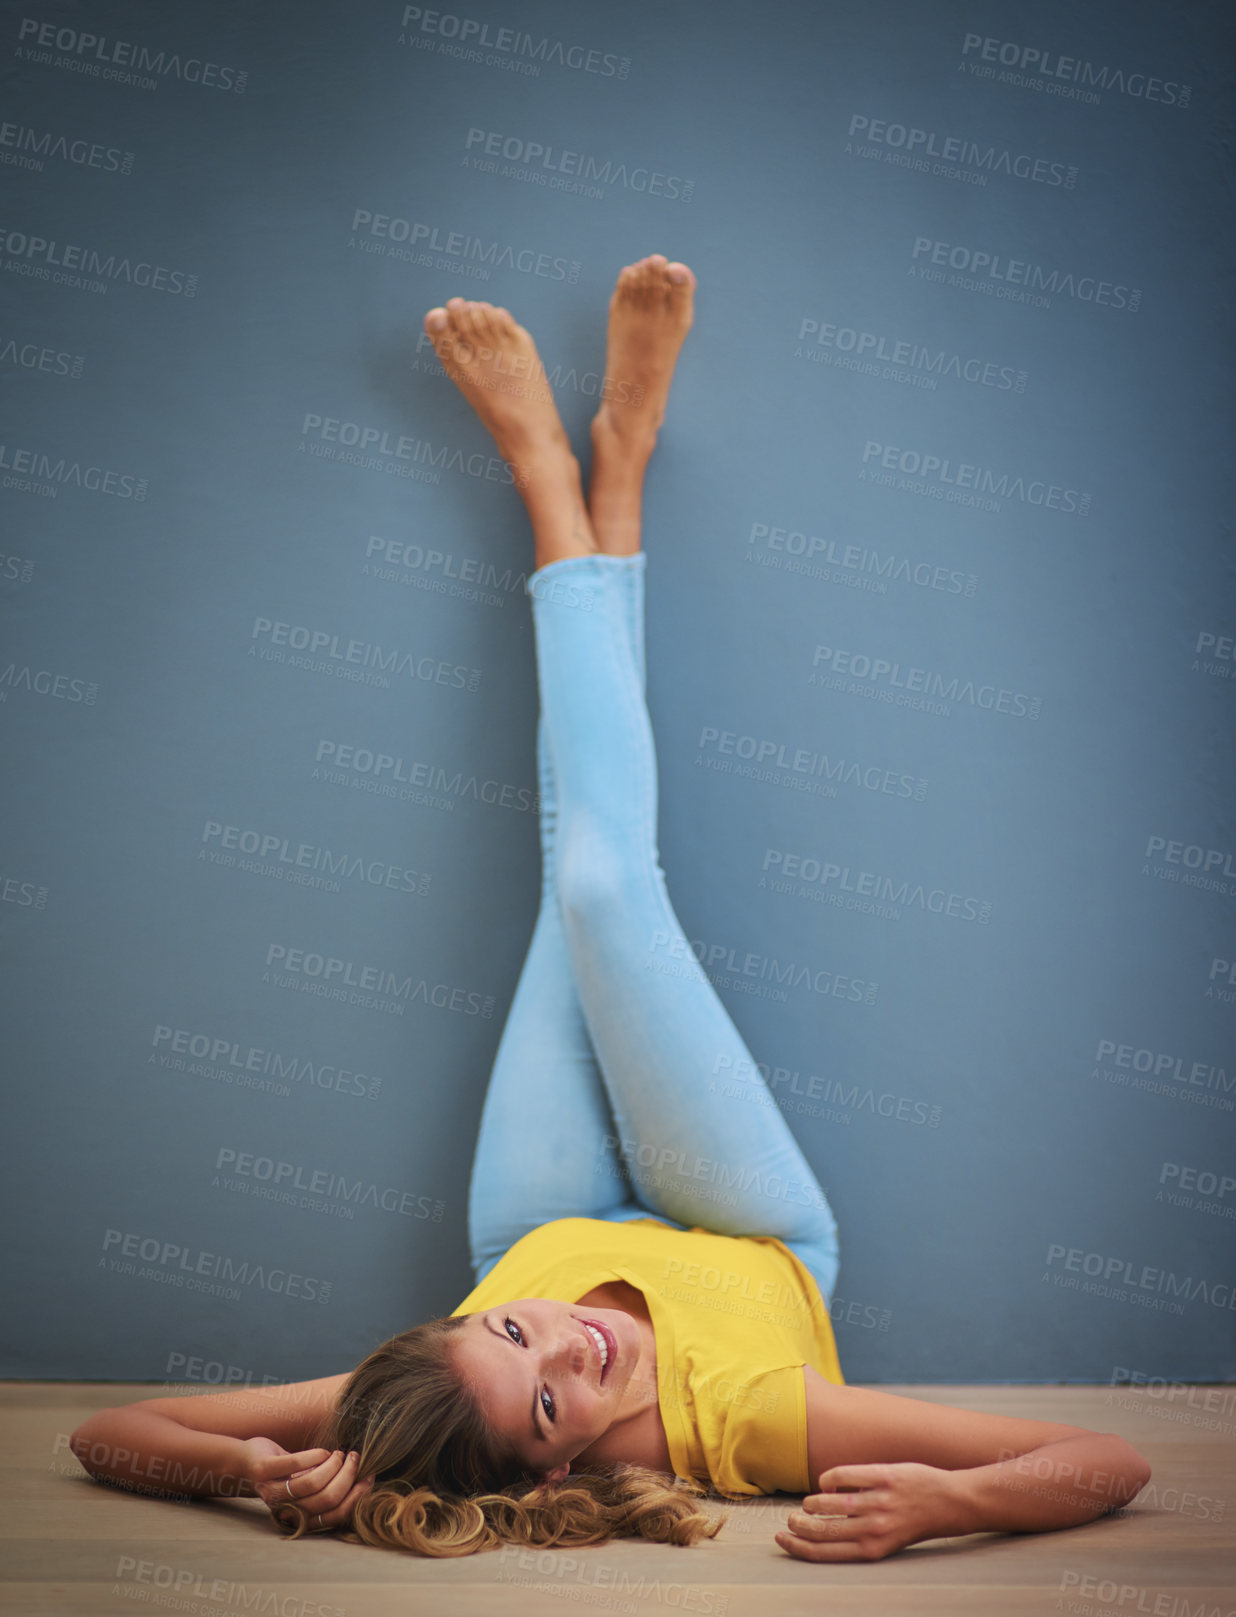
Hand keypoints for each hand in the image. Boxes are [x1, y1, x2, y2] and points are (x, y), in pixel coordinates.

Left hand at [241, 1437, 372, 1533]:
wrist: (244, 1462)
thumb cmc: (283, 1473)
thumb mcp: (306, 1485)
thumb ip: (326, 1487)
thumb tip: (362, 1477)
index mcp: (299, 1518)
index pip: (334, 1516)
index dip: (356, 1497)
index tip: (368, 1477)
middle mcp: (285, 1511)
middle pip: (326, 1500)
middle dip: (347, 1476)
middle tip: (355, 1458)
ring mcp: (272, 1492)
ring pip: (311, 1484)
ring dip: (333, 1465)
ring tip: (340, 1453)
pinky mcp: (263, 1471)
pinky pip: (294, 1464)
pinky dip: (315, 1455)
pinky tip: (323, 1450)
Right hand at [775, 1462, 960, 1561]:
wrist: (949, 1503)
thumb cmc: (916, 1522)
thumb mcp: (888, 1540)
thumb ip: (859, 1535)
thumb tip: (826, 1520)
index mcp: (873, 1548)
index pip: (825, 1552)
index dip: (798, 1547)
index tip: (782, 1539)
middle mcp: (874, 1528)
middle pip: (822, 1530)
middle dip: (798, 1525)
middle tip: (790, 1519)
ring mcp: (878, 1502)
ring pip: (830, 1503)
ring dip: (812, 1503)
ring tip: (807, 1503)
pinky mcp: (884, 1477)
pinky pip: (844, 1475)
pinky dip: (830, 1479)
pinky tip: (828, 1482)